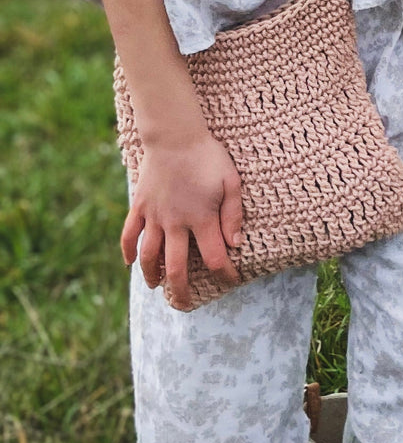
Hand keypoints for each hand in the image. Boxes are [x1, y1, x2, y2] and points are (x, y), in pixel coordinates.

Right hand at [121, 131, 242, 309]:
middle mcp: (175, 223)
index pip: (214, 257)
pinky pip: (129, 233)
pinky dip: (126, 250)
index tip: (231, 280)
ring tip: (157, 287)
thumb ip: (233, 214)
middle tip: (185, 305)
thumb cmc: (209, 157)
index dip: (224, 273)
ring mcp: (154, 216)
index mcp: (201, 218)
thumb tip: (235, 244)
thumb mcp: (231, 181)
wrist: (175, 137)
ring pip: (148, 256)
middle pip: (176, 268)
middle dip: (182, 290)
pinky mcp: (139, 205)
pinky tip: (129, 262)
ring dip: (151, 275)